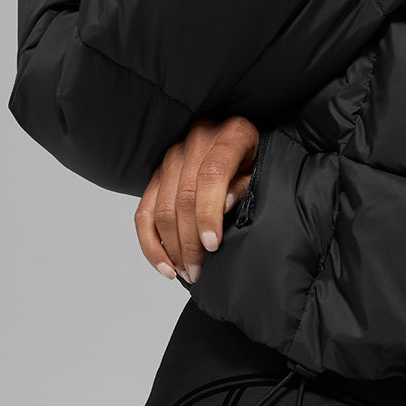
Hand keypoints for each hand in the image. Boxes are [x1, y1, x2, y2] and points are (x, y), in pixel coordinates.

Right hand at [134, 116, 259, 283]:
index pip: (211, 174)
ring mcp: (173, 155)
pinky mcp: (157, 173)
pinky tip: (165, 265)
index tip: (213, 244)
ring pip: (162, 207)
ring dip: (172, 247)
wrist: (239, 139)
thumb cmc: (254, 158)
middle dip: (190, 241)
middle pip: (184, 196)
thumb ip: (244, 185)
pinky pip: (144, 211)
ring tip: (186, 272)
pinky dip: (151, 242)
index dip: (209, 212)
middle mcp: (197, 140)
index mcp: (230, 134)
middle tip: (199, 270)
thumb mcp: (260, 167)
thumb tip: (224, 206)